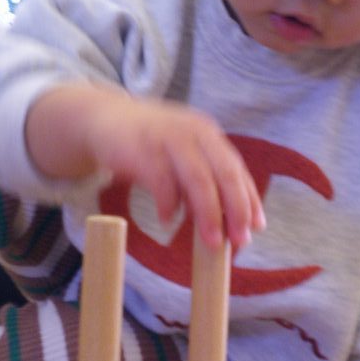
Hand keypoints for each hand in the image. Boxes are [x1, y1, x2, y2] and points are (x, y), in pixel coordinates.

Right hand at [26, 84, 265, 249]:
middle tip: (239, 241)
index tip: (256, 228)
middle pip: (225, 174)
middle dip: (236, 210)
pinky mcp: (143, 148)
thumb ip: (202, 179)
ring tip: (211, 242)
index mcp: (208, 135)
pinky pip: (163, 182)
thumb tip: (226, 220)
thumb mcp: (181, 155)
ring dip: (208, 215)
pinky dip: (169, 205)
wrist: (103, 118)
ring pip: (198, 180)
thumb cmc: (148, 144)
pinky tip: (167, 220)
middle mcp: (194, 132)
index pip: (237, 170)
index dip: (249, 200)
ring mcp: (169, 138)